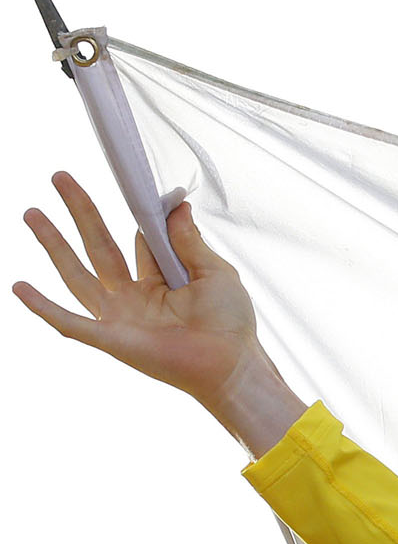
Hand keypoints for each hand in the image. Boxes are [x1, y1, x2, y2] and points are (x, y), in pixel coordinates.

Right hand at [13, 172, 305, 453]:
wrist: (231, 366)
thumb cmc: (230, 325)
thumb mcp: (215, 274)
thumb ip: (190, 242)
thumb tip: (178, 205)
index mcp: (160, 280)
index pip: (140, 241)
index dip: (141, 217)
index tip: (136, 188)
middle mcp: (135, 295)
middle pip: (99, 245)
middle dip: (80, 212)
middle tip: (60, 178)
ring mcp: (119, 316)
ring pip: (77, 274)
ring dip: (53, 244)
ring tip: (31, 213)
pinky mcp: (111, 338)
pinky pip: (70, 322)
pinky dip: (43, 306)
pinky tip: (19, 287)